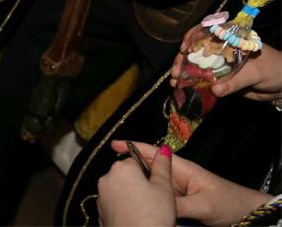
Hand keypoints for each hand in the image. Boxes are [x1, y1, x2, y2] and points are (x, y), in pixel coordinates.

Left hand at [97, 142, 174, 225]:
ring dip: (131, 195)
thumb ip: (163, 166)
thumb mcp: (164, 188)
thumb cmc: (152, 217)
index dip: (149, 173)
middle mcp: (106, 179)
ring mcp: (101, 196)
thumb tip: (163, 150)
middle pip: (127, 174)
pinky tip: (136, 217)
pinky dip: (124, 207)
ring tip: (146, 210)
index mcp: (121, 168)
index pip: (136, 160)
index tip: (157, 185)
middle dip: (139, 184)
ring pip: (120, 189)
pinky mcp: (100, 211)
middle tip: (154, 199)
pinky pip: (115, 203)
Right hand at [109, 141, 271, 225]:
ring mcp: (176, 190)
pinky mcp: (177, 203)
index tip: (113, 144)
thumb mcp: (203, 204)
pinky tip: (138, 204)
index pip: (153, 152)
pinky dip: (148, 200)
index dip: (132, 147)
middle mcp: (175, 177)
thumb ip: (179, 205)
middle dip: (130, 168)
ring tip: (120, 190)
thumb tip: (157, 206)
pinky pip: (158, 199)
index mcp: (181, 168)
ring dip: (139, 186)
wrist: (245, 213)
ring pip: (151, 185)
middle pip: (147, 168)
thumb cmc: (228, 201)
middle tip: (112, 175)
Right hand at [171, 30, 281, 100]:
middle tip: (175, 71)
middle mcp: (222, 49)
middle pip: (197, 49)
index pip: (207, 31)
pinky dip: (192, 84)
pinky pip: (203, 80)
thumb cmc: (274, 69)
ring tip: (174, 82)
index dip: (193, 37)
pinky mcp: (221, 79)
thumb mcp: (256, 73)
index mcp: (231, 39)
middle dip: (183, 59)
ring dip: (184, 73)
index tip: (184, 49)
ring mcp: (220, 64)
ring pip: (197, 65)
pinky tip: (181, 88)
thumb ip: (235, 82)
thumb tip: (214, 90)